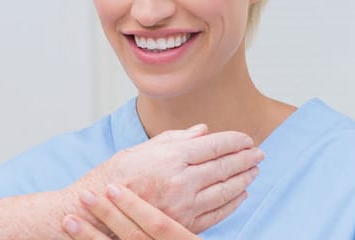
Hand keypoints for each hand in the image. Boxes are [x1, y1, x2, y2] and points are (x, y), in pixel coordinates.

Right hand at [70, 124, 262, 232]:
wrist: (95, 210)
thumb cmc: (115, 176)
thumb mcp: (141, 149)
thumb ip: (175, 139)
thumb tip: (203, 131)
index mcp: (171, 157)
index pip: (214, 146)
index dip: (235, 141)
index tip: (247, 139)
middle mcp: (180, 181)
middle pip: (224, 167)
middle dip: (245, 159)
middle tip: (259, 154)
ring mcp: (183, 205)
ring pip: (225, 190)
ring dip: (243, 179)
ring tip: (253, 171)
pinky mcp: (183, 224)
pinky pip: (217, 213)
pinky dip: (233, 203)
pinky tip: (240, 194)